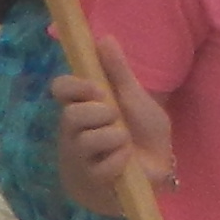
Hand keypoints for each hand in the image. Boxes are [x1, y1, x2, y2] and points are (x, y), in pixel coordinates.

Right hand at [47, 64, 165, 205]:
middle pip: (70, 115)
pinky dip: (121, 161)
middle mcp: (73, 131)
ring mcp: (78, 157)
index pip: (60, 88)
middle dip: (101, 114)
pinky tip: (126, 164)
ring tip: (125, 144)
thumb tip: (104, 37)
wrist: (159, 168)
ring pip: (85, 140)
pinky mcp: (88, 182)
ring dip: (115, 138)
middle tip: (116, 118)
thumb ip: (118, 71)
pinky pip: (101, 166)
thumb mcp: (135, 97)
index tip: (98, 90)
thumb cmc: (143, 133)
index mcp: (81, 107)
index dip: (75, 86)